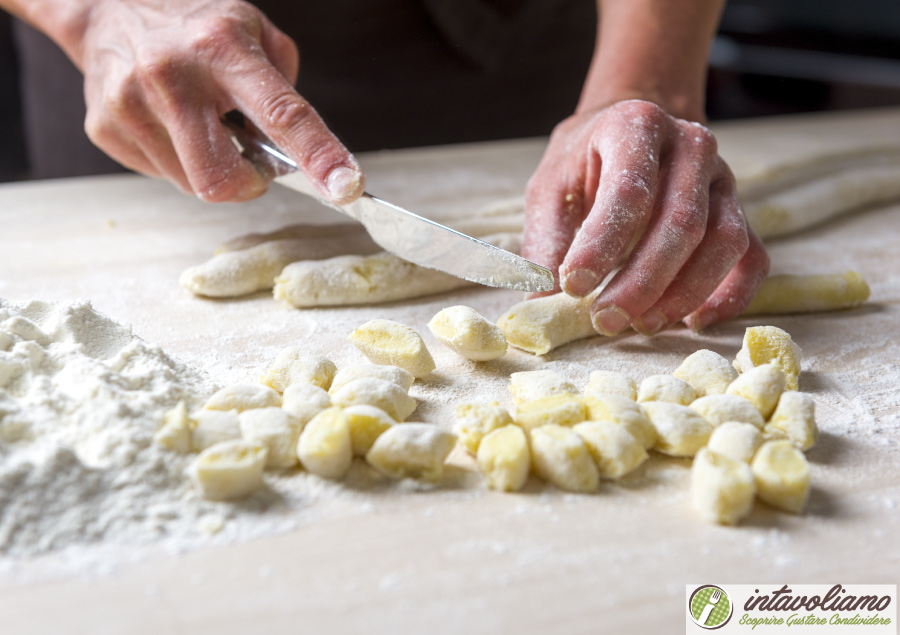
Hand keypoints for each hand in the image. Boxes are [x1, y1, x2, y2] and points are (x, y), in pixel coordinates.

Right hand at [68, 0, 362, 202]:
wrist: (107, 5)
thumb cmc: (194, 24)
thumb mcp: (252, 31)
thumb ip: (285, 87)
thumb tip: (303, 148)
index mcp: (223, 48)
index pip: (282, 113)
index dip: (319, 155)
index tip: (347, 187)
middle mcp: (173, 75)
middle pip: (222, 179)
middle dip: (248, 184)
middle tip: (250, 159)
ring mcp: (131, 104)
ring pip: (192, 184)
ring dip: (210, 167)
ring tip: (199, 123)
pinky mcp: (105, 128)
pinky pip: (161, 175)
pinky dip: (177, 160)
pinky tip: (169, 123)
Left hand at [522, 99, 768, 334]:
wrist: (631, 134)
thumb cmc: (585, 165)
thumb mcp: (551, 188)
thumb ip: (547, 240)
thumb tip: (542, 302)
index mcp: (637, 127)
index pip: (628, 191)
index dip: (602, 245)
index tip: (573, 286)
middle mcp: (690, 145)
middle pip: (682, 222)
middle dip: (642, 281)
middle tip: (606, 320)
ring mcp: (723, 178)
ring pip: (723, 241)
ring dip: (684, 292)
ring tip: (642, 323)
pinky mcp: (741, 211)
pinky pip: (751, 258)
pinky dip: (730, 295)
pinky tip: (694, 322)